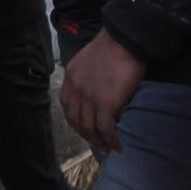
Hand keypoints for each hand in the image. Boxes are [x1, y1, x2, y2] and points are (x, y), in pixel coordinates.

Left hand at [60, 28, 145, 153]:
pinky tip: (117, 146)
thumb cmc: (111, 47)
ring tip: (108, 149)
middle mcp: (76, 88)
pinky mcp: (106, 103)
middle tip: (97, 144)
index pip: (67, 106)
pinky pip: (106, 128)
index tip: (84, 129)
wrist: (123, 40)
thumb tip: (94, 90)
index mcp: (71, 77)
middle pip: (75, 120)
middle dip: (85, 135)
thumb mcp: (88, 60)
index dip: (74, 121)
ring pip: (89, 127)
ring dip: (98, 141)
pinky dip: (111, 140)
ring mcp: (90, 96)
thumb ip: (86, 76)